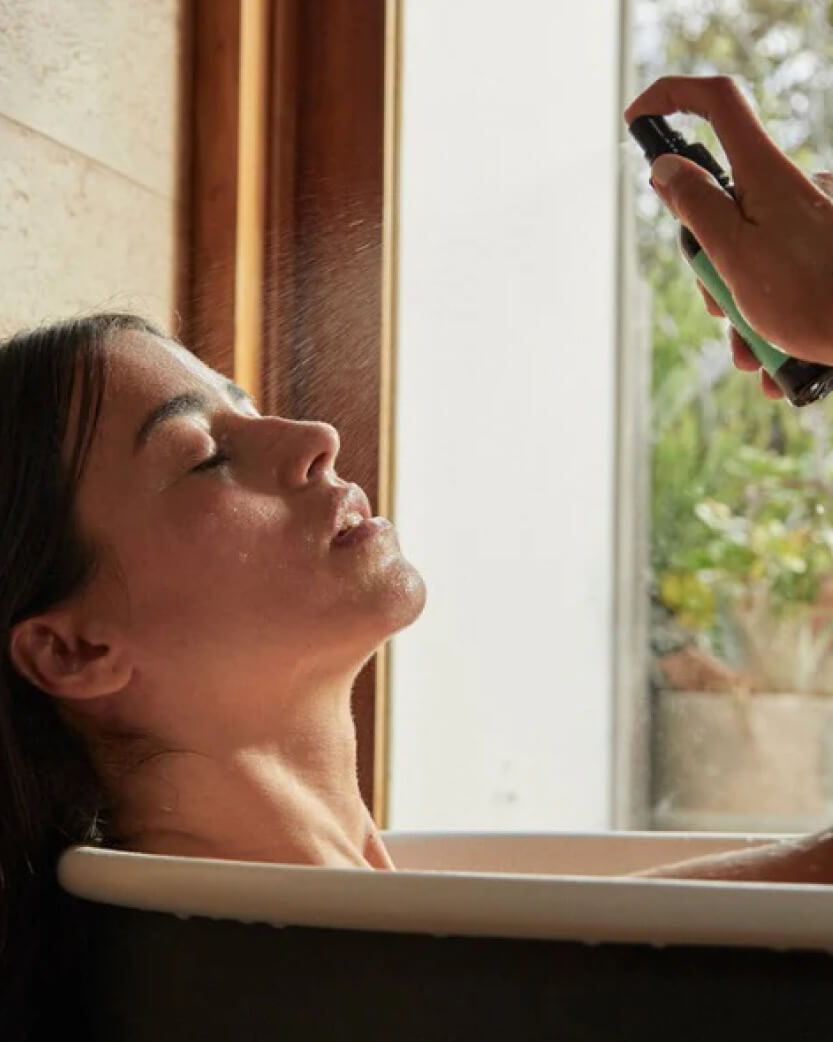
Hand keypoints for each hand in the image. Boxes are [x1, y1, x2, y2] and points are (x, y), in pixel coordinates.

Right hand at [625, 76, 832, 391]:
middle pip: (720, 204)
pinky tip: (775, 361)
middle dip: (708, 264)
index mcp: (765, 174)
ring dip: (739, 309)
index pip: (717, 103)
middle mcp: (786, 191)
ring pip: (744, 253)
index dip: (672, 98)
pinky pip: (775, 277)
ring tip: (753, 347)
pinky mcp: (818, 255)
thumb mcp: (734, 253)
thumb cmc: (810, 297)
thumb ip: (695, 206)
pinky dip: (768, 321)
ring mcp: (804, 224)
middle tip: (722, 303)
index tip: (636, 120)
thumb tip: (666, 166)